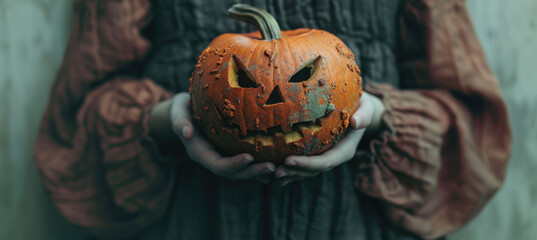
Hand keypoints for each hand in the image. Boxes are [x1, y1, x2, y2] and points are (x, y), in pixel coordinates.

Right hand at [150, 92, 275, 181]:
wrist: (185, 111)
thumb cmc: (182, 108)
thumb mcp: (177, 110)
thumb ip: (179, 121)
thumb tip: (186, 133)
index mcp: (200, 153)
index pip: (218, 165)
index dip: (233, 164)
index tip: (249, 157)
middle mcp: (213, 159)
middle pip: (234, 173)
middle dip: (252, 172)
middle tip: (272, 167)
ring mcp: (223, 157)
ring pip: (242, 170)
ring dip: (260, 171)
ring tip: (279, 167)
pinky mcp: (231, 152)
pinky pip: (247, 162)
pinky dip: (260, 164)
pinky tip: (278, 162)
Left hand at [274, 92, 384, 185]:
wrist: (362, 111)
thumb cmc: (363, 107)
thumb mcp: (367, 108)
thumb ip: (364, 115)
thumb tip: (356, 122)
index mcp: (345, 150)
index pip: (325, 161)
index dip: (306, 164)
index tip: (288, 160)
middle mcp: (334, 157)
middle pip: (313, 170)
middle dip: (295, 172)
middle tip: (276, 172)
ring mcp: (326, 157)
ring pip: (307, 171)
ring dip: (291, 174)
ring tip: (273, 174)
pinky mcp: (319, 153)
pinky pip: (304, 162)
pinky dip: (291, 167)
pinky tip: (275, 168)